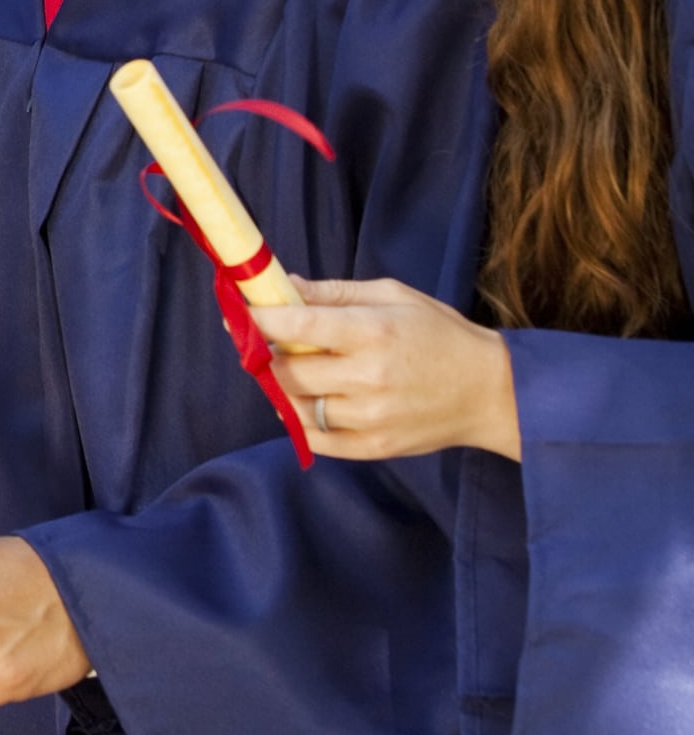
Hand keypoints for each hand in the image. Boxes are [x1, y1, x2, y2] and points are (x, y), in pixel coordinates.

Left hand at [251, 278, 519, 461]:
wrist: (492, 391)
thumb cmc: (441, 335)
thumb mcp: (393, 296)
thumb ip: (334, 293)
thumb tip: (284, 286)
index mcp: (373, 332)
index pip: (296, 326)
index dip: (260, 319)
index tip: (241, 313)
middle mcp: (368, 378)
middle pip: (287, 371)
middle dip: (269, 355)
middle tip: (271, 344)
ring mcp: (370, 418)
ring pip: (295, 406)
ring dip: (284, 388)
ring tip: (298, 371)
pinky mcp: (374, 448)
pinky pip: (314, 439)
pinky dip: (301, 420)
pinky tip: (310, 401)